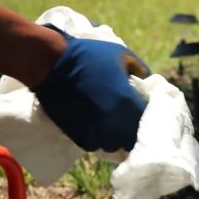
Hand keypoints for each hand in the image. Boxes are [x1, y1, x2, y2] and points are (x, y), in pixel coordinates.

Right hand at [33, 25, 149, 151]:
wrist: (51, 63)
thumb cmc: (88, 56)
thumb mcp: (121, 54)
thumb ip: (139, 69)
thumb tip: (147, 79)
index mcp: (128, 103)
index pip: (147, 121)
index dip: (145, 116)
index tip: (140, 109)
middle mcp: (114, 123)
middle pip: (131, 138)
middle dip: (130, 129)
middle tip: (125, 118)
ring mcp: (96, 132)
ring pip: (113, 145)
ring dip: (113, 136)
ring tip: (109, 123)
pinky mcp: (78, 136)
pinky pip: (94, 144)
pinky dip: (96, 137)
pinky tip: (93, 125)